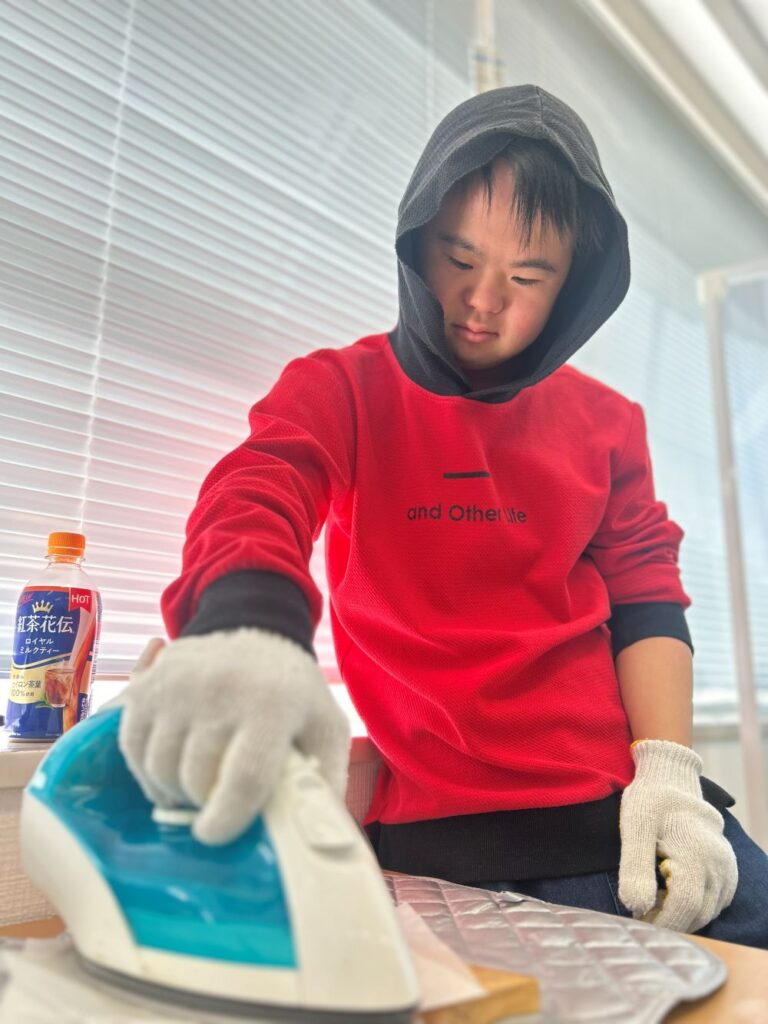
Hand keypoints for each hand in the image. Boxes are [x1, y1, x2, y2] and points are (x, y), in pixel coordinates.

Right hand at [118, 628, 350, 844]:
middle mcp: (221, 688)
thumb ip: (324, 783)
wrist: (258, 629)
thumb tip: (312, 841)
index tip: (216, 834)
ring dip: (175, 790)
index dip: (227, 819)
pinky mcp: (147, 686)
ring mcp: (177, 685)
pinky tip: (173, 769)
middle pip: (196, 778)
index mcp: (273, 704)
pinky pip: (133, 748)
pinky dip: (148, 770)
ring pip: (160, 768)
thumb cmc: (294, 692)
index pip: (244, 777)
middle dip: (205, 803)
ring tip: (198, 788)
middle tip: (218, 803)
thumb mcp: (326, 729)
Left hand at [618, 739, 737, 932]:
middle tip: (642, 913)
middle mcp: (717, 864)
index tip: (638, 919)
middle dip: (670, 921)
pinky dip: (697, 906)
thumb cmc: (649, 800)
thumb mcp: (633, 828)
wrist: (671, 777)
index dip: (661, 921)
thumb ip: (634, 868)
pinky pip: (717, 900)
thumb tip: (636, 908)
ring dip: (683, 915)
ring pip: (709, 910)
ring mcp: (726, 866)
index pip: (684, 907)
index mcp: (695, 855)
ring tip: (654, 900)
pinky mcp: (727, 867)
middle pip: (698, 913)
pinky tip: (673, 895)